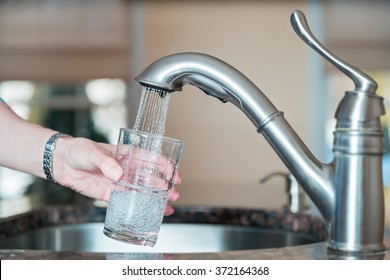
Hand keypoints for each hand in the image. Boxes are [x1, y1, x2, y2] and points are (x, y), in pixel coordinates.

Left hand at [52, 137, 180, 214]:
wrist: (62, 162)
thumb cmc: (79, 150)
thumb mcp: (94, 152)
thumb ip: (107, 163)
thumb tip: (119, 174)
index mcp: (127, 154)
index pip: (151, 159)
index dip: (165, 166)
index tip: (173, 174)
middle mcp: (127, 168)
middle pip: (150, 177)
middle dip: (164, 186)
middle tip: (174, 193)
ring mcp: (120, 181)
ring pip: (142, 191)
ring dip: (155, 199)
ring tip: (167, 207)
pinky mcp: (110, 193)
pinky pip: (127, 201)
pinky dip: (138, 207)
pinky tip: (149, 212)